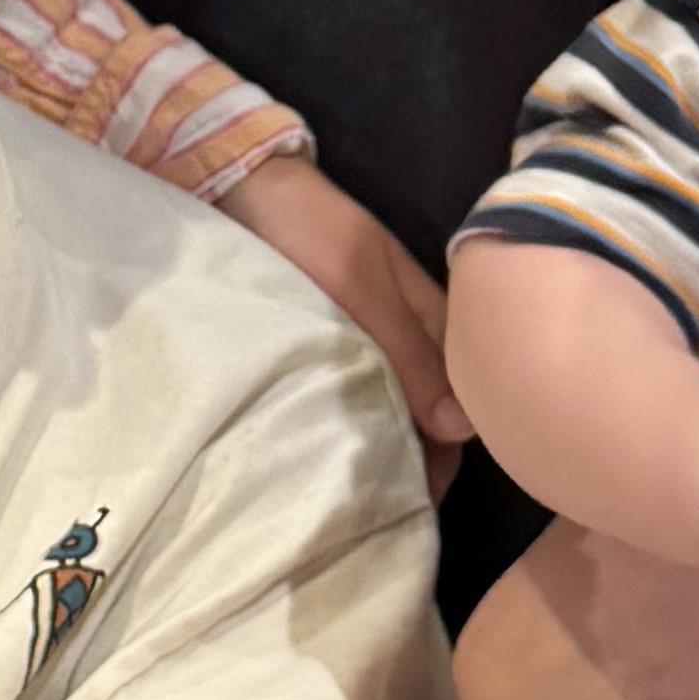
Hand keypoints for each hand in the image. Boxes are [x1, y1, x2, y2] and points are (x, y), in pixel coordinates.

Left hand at [227, 151, 466, 483]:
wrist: (236, 184)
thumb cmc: (305, 230)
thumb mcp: (359, 286)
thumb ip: (408, 353)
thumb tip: (462, 430)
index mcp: (434, 318)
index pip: (462, 402)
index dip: (448, 455)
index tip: (421, 505)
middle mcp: (408, 336)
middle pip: (428, 414)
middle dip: (416, 461)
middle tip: (382, 515)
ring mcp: (367, 339)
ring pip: (389, 408)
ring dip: (380, 447)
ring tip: (352, 498)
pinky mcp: (328, 341)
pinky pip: (350, 394)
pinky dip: (347, 426)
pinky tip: (325, 456)